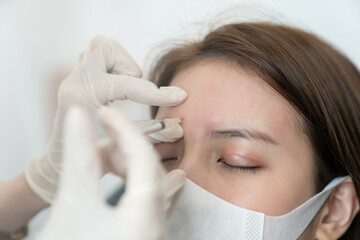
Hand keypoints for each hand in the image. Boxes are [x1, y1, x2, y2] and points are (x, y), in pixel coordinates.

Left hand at [25, 36, 186, 202]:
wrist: (60, 160)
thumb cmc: (89, 161)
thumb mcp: (122, 151)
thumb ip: (152, 136)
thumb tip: (179, 126)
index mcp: (81, 99)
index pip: (126, 85)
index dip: (157, 93)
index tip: (178, 97)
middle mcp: (74, 81)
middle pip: (107, 47)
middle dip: (130, 69)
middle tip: (134, 92)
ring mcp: (74, 76)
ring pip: (100, 45)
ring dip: (120, 64)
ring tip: (124, 89)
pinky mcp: (78, 75)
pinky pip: (97, 55)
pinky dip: (112, 65)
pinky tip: (115, 88)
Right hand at [38, 107, 184, 239]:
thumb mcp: (73, 204)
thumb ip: (80, 158)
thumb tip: (79, 117)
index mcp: (146, 215)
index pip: (143, 157)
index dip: (123, 129)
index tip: (103, 113)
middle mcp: (156, 228)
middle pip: (150, 173)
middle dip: (126, 148)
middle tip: (103, 132)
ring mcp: (150, 236)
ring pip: (152, 190)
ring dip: (133, 166)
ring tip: (122, 148)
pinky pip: (149, 206)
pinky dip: (137, 186)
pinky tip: (139, 181)